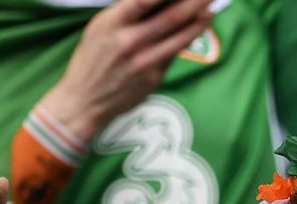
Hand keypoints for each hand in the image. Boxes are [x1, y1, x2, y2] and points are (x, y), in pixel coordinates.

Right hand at [38, 0, 213, 142]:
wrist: (84, 100)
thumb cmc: (92, 58)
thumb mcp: (100, 27)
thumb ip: (126, 13)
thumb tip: (157, 2)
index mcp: (112, 24)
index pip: (144, 1)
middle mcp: (130, 42)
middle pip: (170, 17)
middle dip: (193, 3)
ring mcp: (145, 61)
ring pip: (179, 38)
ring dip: (199, 22)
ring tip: (212, 9)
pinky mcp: (154, 77)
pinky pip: (174, 53)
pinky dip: (188, 38)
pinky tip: (198, 28)